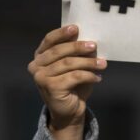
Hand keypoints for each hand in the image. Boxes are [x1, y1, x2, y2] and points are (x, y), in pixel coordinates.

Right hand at [29, 24, 106, 139]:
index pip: (49, 40)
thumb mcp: (74, 66)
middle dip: (78, 47)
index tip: (76, 28)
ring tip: (103, 64)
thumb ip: (76, 53)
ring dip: (88, 62)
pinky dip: (88, 75)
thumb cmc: (72, 85)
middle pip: (59, 51)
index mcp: (40, 56)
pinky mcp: (50, 87)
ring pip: (68, 63)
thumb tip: (90, 41)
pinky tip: (97, 78)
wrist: (69, 111)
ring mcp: (41, 77)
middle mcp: (36, 66)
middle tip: (94, 46)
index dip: (62, 33)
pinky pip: (74, 76)